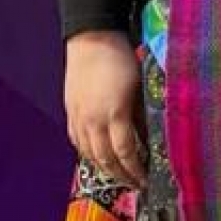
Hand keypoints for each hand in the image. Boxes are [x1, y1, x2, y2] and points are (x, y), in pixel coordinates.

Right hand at [63, 30, 145, 185]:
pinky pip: (76, 140)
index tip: (145, 179)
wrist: (92, 37)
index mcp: (114, 113)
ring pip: (88, 153)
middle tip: (134, 184)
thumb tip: (150, 138)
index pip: (125, 152)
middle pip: (105, 158)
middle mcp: (93, 119)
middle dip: (121, 175)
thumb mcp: (140, 87)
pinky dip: (87, 153)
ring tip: (118, 174)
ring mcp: (78, 116)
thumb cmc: (121, 57)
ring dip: (104, 168)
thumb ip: (143, 115)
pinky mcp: (70, 110)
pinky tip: (96, 156)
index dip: (135, 170)